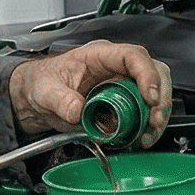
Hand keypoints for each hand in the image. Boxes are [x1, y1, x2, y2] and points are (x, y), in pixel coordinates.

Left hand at [9, 41, 173, 143]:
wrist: (35, 99)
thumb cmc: (41, 83)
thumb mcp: (45, 91)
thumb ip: (61, 100)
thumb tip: (78, 111)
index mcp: (99, 56)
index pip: (133, 56)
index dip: (147, 75)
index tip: (149, 97)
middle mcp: (115, 68)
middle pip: (154, 73)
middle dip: (160, 98)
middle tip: (154, 120)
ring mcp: (121, 85)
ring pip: (155, 93)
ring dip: (156, 115)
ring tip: (147, 134)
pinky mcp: (122, 104)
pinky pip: (143, 112)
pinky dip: (146, 127)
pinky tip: (139, 138)